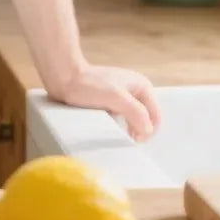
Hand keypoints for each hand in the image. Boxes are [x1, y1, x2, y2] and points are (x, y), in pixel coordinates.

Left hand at [45, 63, 161, 141]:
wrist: (65, 78)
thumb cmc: (88, 85)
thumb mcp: (115, 98)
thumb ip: (135, 112)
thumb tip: (148, 131)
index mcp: (143, 86)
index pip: (155, 117)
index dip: (147, 131)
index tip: (132, 141)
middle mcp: (136, 90)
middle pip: (146, 119)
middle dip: (139, 131)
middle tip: (124, 141)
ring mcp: (124, 96)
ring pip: (134, 120)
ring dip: (128, 129)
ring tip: (115, 135)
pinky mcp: (112, 102)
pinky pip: (122, 118)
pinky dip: (119, 126)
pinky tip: (108, 128)